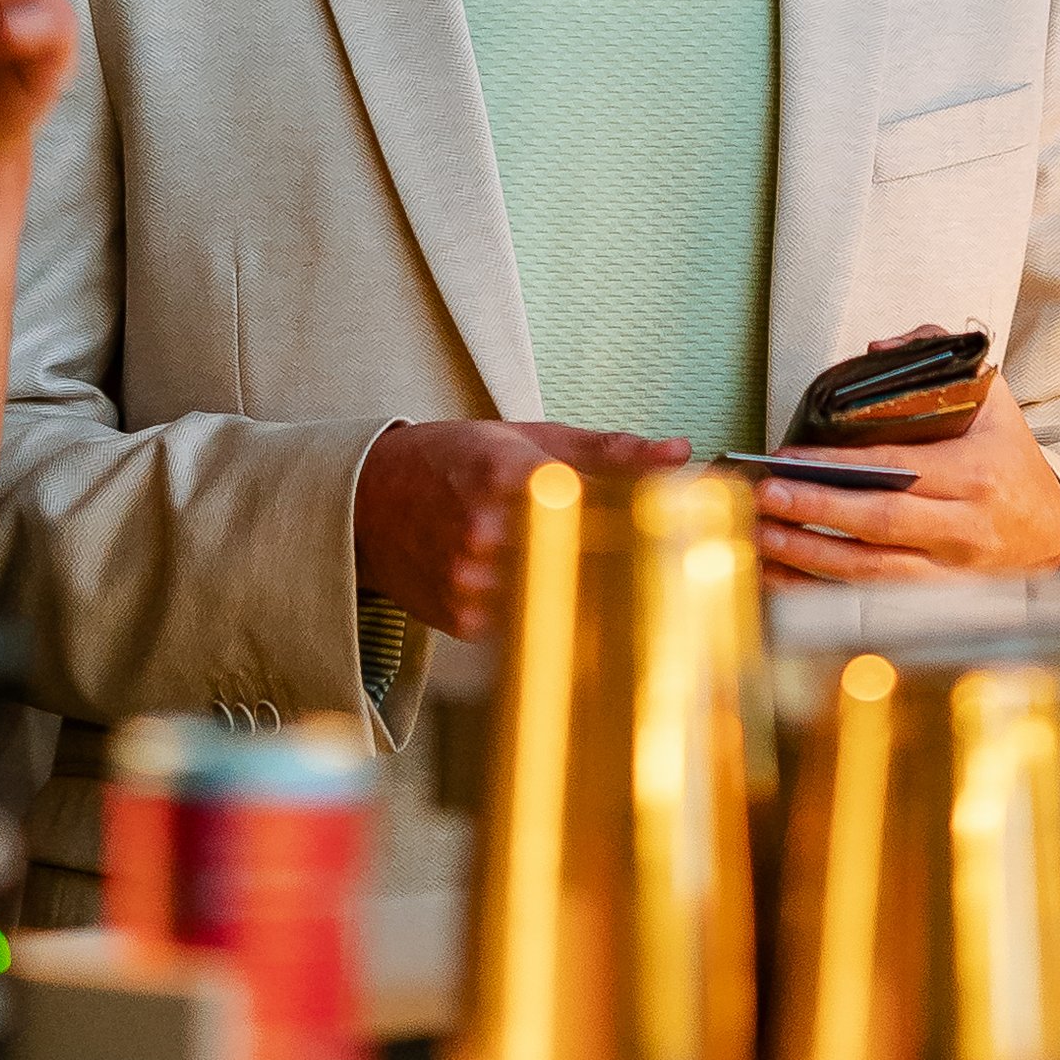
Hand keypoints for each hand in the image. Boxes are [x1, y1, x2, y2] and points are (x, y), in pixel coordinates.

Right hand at [353, 420, 689, 639]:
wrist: (368, 503)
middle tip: (677, 566)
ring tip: (620, 581)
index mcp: (509, 474)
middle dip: (633, 560)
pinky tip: (554, 591)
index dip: (652, 518)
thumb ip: (607, 449)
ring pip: (564, 596)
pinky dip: (551, 608)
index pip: (603, 503)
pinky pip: (529, 622)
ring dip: (597, 592)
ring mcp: (473, 582)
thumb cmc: (454, 459)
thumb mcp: (527, 436)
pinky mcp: (465, 621)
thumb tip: (679, 452)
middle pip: (589, 557)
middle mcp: (489, 531)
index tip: (692, 527)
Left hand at [752, 363, 1059, 581]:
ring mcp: (954, 574)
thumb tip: (876, 350)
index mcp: (979, 475)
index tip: (787, 459)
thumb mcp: (993, 400)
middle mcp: (967, 529)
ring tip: (760, 536)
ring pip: (874, 574)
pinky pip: (872, 605)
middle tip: (764, 497)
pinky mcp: (939, 604)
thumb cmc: (1009, 460)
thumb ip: (937, 357)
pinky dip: (821, 594)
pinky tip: (780, 579)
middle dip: (816, 511)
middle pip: (882, 525)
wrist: (1054, 531)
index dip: (840, 468)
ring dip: (811, 558)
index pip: (900, 469)